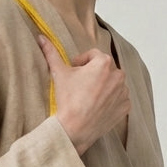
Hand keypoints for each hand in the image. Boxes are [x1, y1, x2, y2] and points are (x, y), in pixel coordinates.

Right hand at [37, 34, 129, 154]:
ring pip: (113, 83)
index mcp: (104, 62)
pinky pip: (119, 98)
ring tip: (89, 97)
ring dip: (103, 86)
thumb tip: (41, 37)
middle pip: (104, 69)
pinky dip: (111, 100)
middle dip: (93, 74)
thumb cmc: (68, 100)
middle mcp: (118, 75)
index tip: (73, 72)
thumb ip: (51, 53)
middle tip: (80, 86)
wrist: (75, 129)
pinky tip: (97, 106)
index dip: (81, 62)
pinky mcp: (125, 106)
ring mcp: (123, 92)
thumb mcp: (59, 74)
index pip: (93, 55)